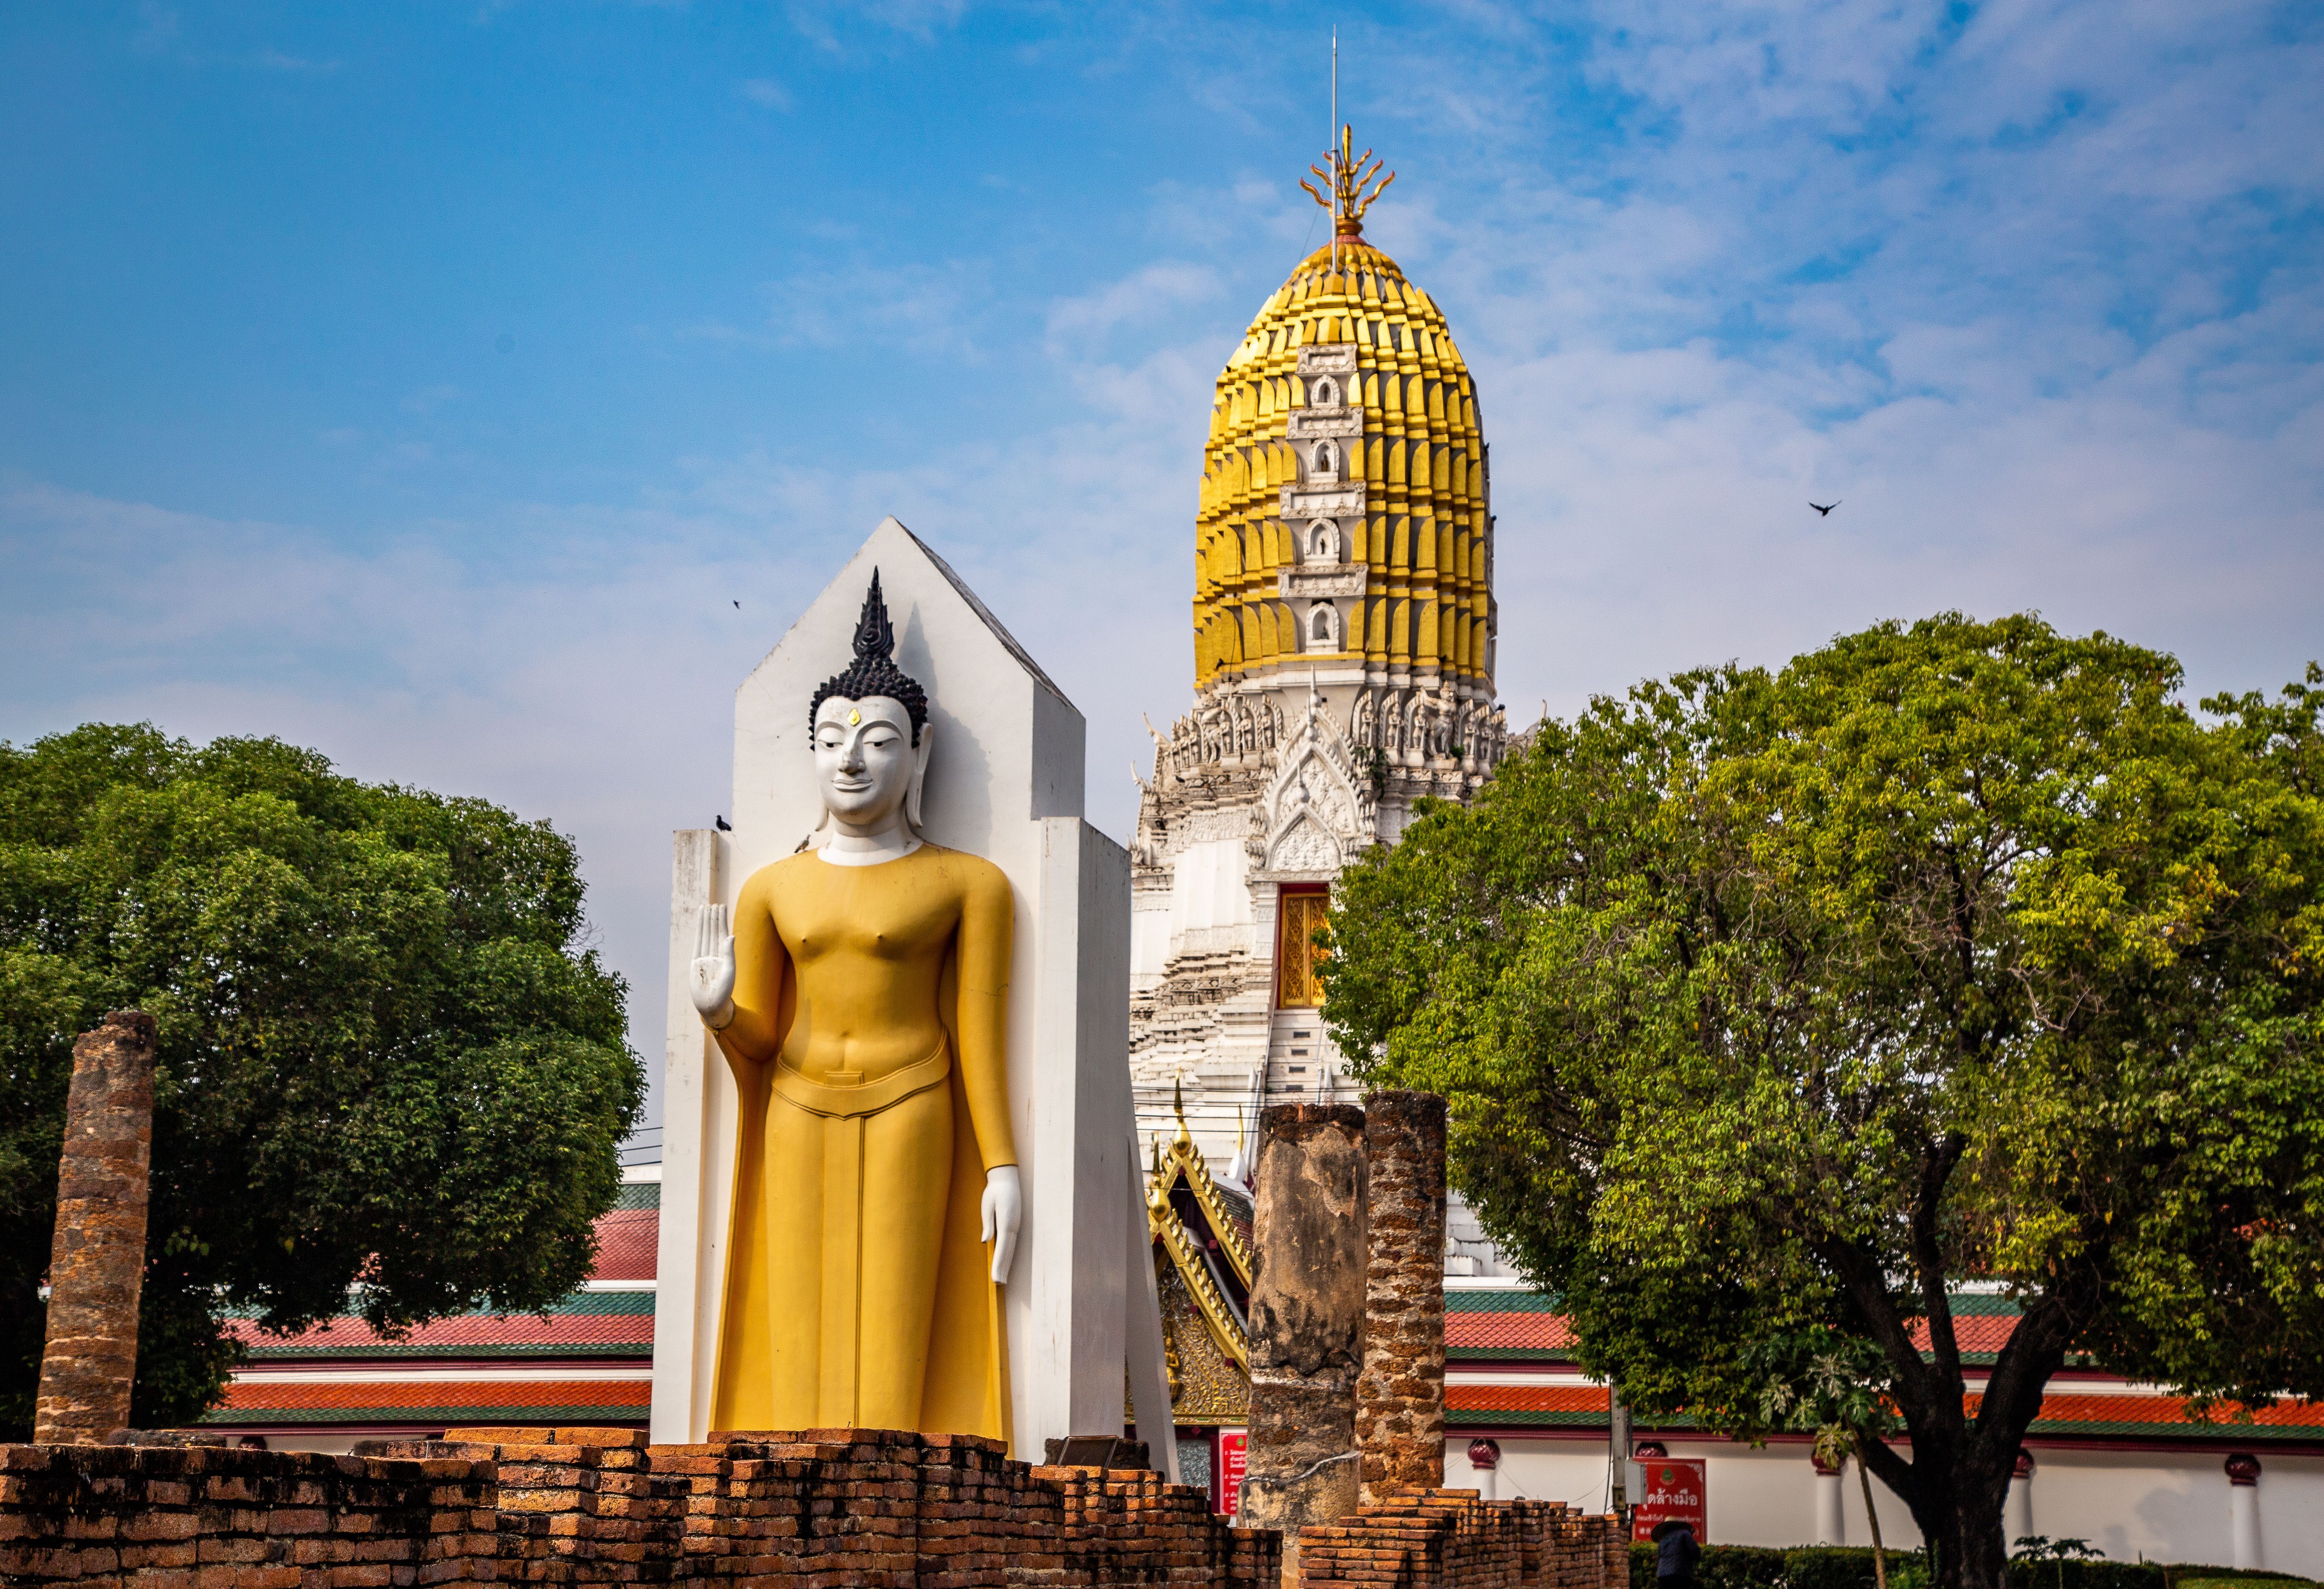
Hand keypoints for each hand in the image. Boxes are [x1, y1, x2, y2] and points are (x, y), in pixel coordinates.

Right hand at [690, 904, 735, 1029]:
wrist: (711, 1006)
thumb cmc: (723, 992)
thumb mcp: (729, 972)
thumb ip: (729, 954)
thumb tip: (731, 936)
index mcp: (724, 956)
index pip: (722, 933)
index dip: (721, 920)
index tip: (721, 906)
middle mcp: (715, 955)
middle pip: (713, 931)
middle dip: (714, 918)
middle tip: (714, 903)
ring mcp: (705, 958)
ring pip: (705, 936)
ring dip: (705, 923)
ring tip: (705, 909)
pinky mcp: (696, 963)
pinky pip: (697, 944)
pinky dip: (698, 934)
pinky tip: (700, 925)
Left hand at [981, 1165, 1020, 1283]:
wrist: (1006, 1178)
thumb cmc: (994, 1191)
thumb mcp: (987, 1205)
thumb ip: (988, 1223)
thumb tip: (985, 1241)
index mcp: (1007, 1222)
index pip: (1003, 1248)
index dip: (999, 1264)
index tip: (996, 1277)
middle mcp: (1013, 1226)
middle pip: (1008, 1251)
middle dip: (1003, 1268)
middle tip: (999, 1283)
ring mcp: (1015, 1225)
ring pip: (1010, 1248)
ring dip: (1006, 1263)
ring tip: (1002, 1278)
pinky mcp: (1014, 1224)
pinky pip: (1010, 1242)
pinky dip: (1007, 1254)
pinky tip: (1004, 1261)